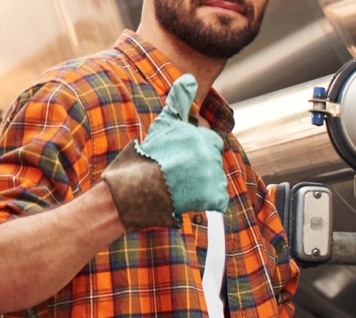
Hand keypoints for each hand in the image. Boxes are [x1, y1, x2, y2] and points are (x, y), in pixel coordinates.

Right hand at [101, 74, 227, 231]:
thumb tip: (191, 77)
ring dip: (202, 184)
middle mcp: (210, 153)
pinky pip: (218, 200)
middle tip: (177, 173)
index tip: (177, 157)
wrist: (137, 188)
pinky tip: (189, 199)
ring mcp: (212, 175)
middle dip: (199, 166)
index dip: (194, 149)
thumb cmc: (147, 155)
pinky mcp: (212, 196)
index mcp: (202, 136)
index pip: (209, 141)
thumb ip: (179, 100)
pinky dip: (207, 201)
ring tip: (179, 186)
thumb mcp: (163, 123)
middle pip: (213, 160)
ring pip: (216, 179)